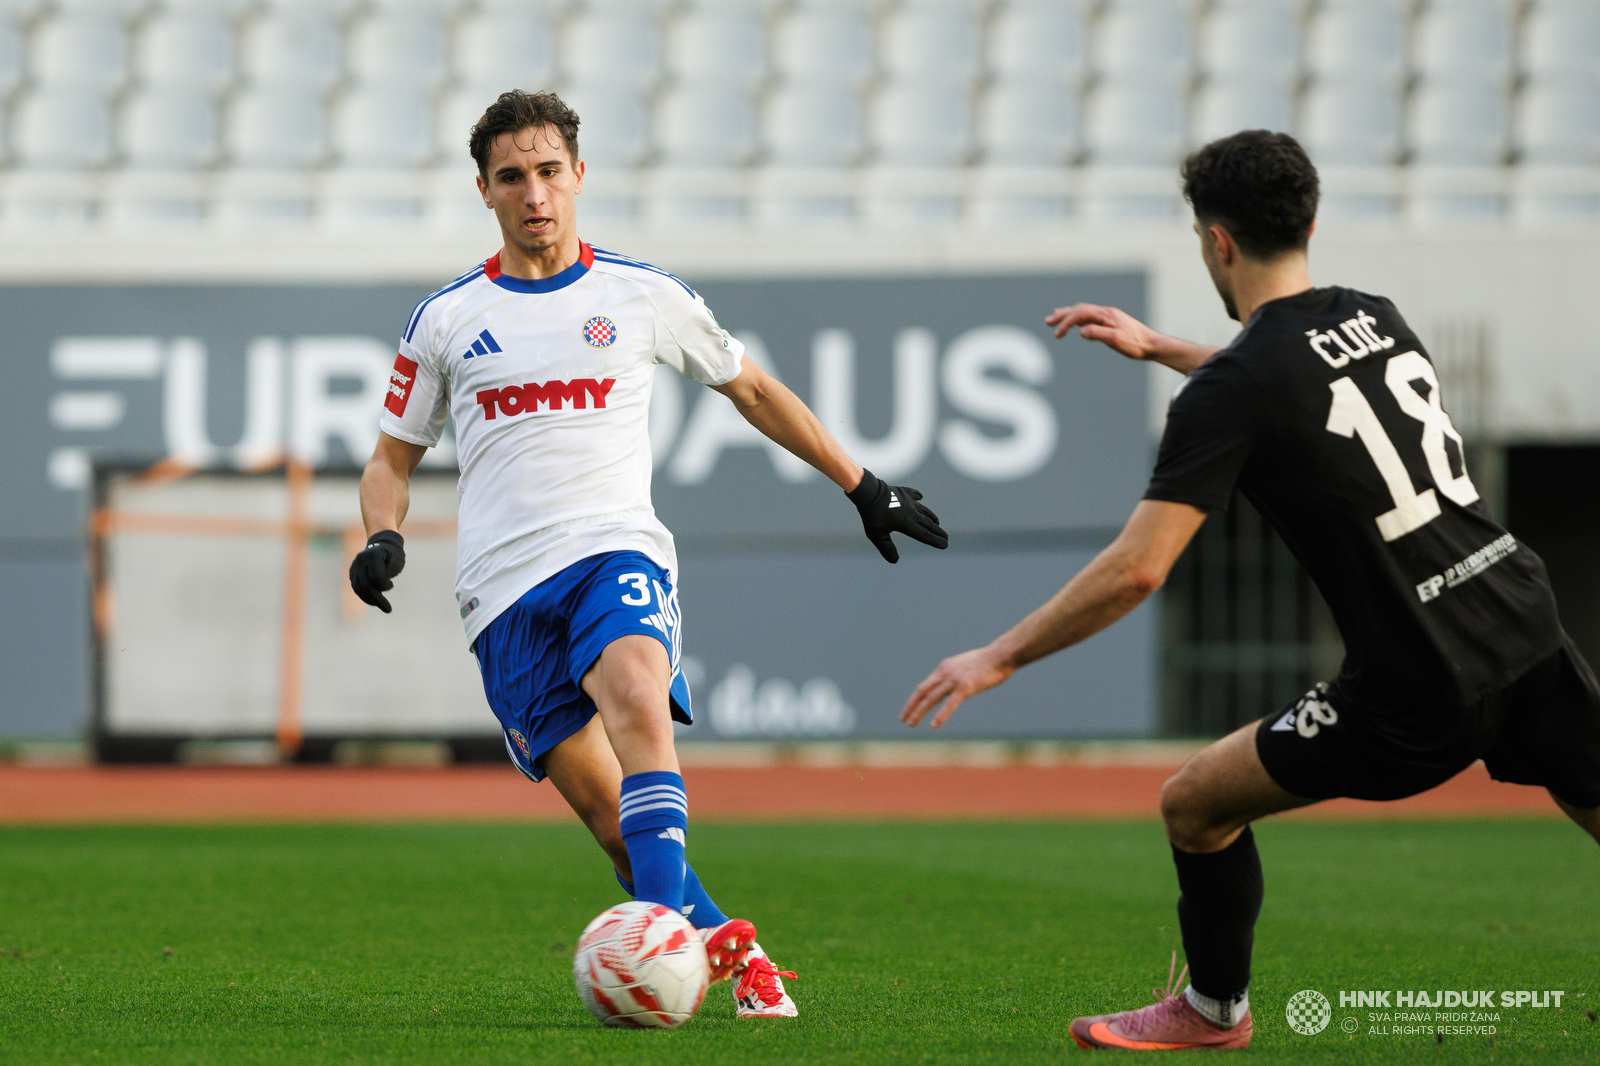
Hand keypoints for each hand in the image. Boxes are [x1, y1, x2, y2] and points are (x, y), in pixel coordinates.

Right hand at [349, 530, 404, 612]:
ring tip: (382, 606)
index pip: (375, 578)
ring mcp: (354, 566)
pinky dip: (365, 596)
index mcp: (372, 555)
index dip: (384, 585)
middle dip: (377, 600)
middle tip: (388, 610)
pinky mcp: (352, 572)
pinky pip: (356, 587)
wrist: (382, 543)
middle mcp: (360, 560)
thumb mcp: (398, 561)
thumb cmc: (393, 554)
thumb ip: (390, 571)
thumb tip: (379, 587)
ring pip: (358, 588)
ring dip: (370, 600)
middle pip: (365, 585)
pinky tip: (374, 601)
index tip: (391, 585)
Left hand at [846, 470, 947, 563]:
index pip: (924, 535)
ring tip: (937, 522)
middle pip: (928, 524)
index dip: (935, 541)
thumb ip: (887, 548)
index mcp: (907, 524)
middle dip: (937, 531)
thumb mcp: (877, 535)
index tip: (945, 545)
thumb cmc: (871, 515)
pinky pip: (913, 494)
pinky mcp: (902, 492)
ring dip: (931, 517)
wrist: (869, 492)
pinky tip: (921, 497)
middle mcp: (911, 512)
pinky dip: (918, 497)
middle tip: (946, 537)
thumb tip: (895, 561)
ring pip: (923, 510)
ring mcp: (908, 501)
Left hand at [901, 646, 1015, 728]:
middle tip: (903, 719)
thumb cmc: (988, 662)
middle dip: (911, 706)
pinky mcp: (966, 686)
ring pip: (931, 698)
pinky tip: (934, 725)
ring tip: (911, 724)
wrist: (1002, 655)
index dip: (914, 699)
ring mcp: (955, 679)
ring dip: (919, 712)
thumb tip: (948, 689)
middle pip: (922, 691)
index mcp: (944, 667)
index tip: (908, 709)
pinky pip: (950, 703)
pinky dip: (940, 714)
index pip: (924, 685)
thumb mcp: (965, 667)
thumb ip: (954, 677)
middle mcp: (945, 672)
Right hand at [1045, 303, 1161, 360]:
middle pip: (1079, 309)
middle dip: (1062, 315)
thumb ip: (1097, 333)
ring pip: (1084, 312)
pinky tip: (1076, 324)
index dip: (1066, 322)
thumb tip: (1081, 331)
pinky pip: (1090, 317)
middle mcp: (1106, 313)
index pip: (1080, 314)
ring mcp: (1108, 317)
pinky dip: (1079, 319)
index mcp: (1106, 315)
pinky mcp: (1110, 323)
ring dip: (1069, 315)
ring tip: (1056, 317)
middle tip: (1047, 321)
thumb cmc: (1135, 343)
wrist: (1151, 344)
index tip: (1057, 334)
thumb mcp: (1115, 340)